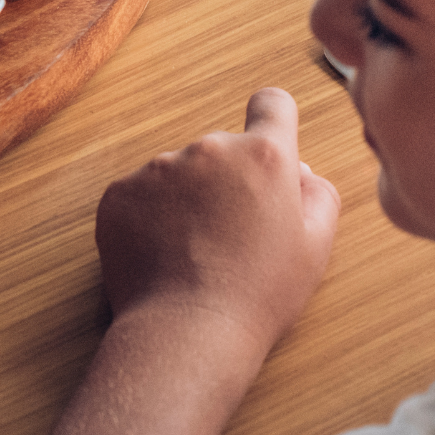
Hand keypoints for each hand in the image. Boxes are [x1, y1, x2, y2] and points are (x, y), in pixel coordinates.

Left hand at [96, 86, 339, 359]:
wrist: (188, 330)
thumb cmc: (260, 293)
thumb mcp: (315, 245)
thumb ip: (316, 194)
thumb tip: (299, 171)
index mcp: (263, 156)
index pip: (273, 104)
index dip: (273, 121)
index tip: (268, 146)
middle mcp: (208, 150)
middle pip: (222, 150)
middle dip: (228, 180)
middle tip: (232, 234)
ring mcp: (157, 169)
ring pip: (178, 173)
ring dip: (186, 199)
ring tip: (194, 252)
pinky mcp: (118, 193)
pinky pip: (140, 194)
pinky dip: (149, 217)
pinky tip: (163, 254)